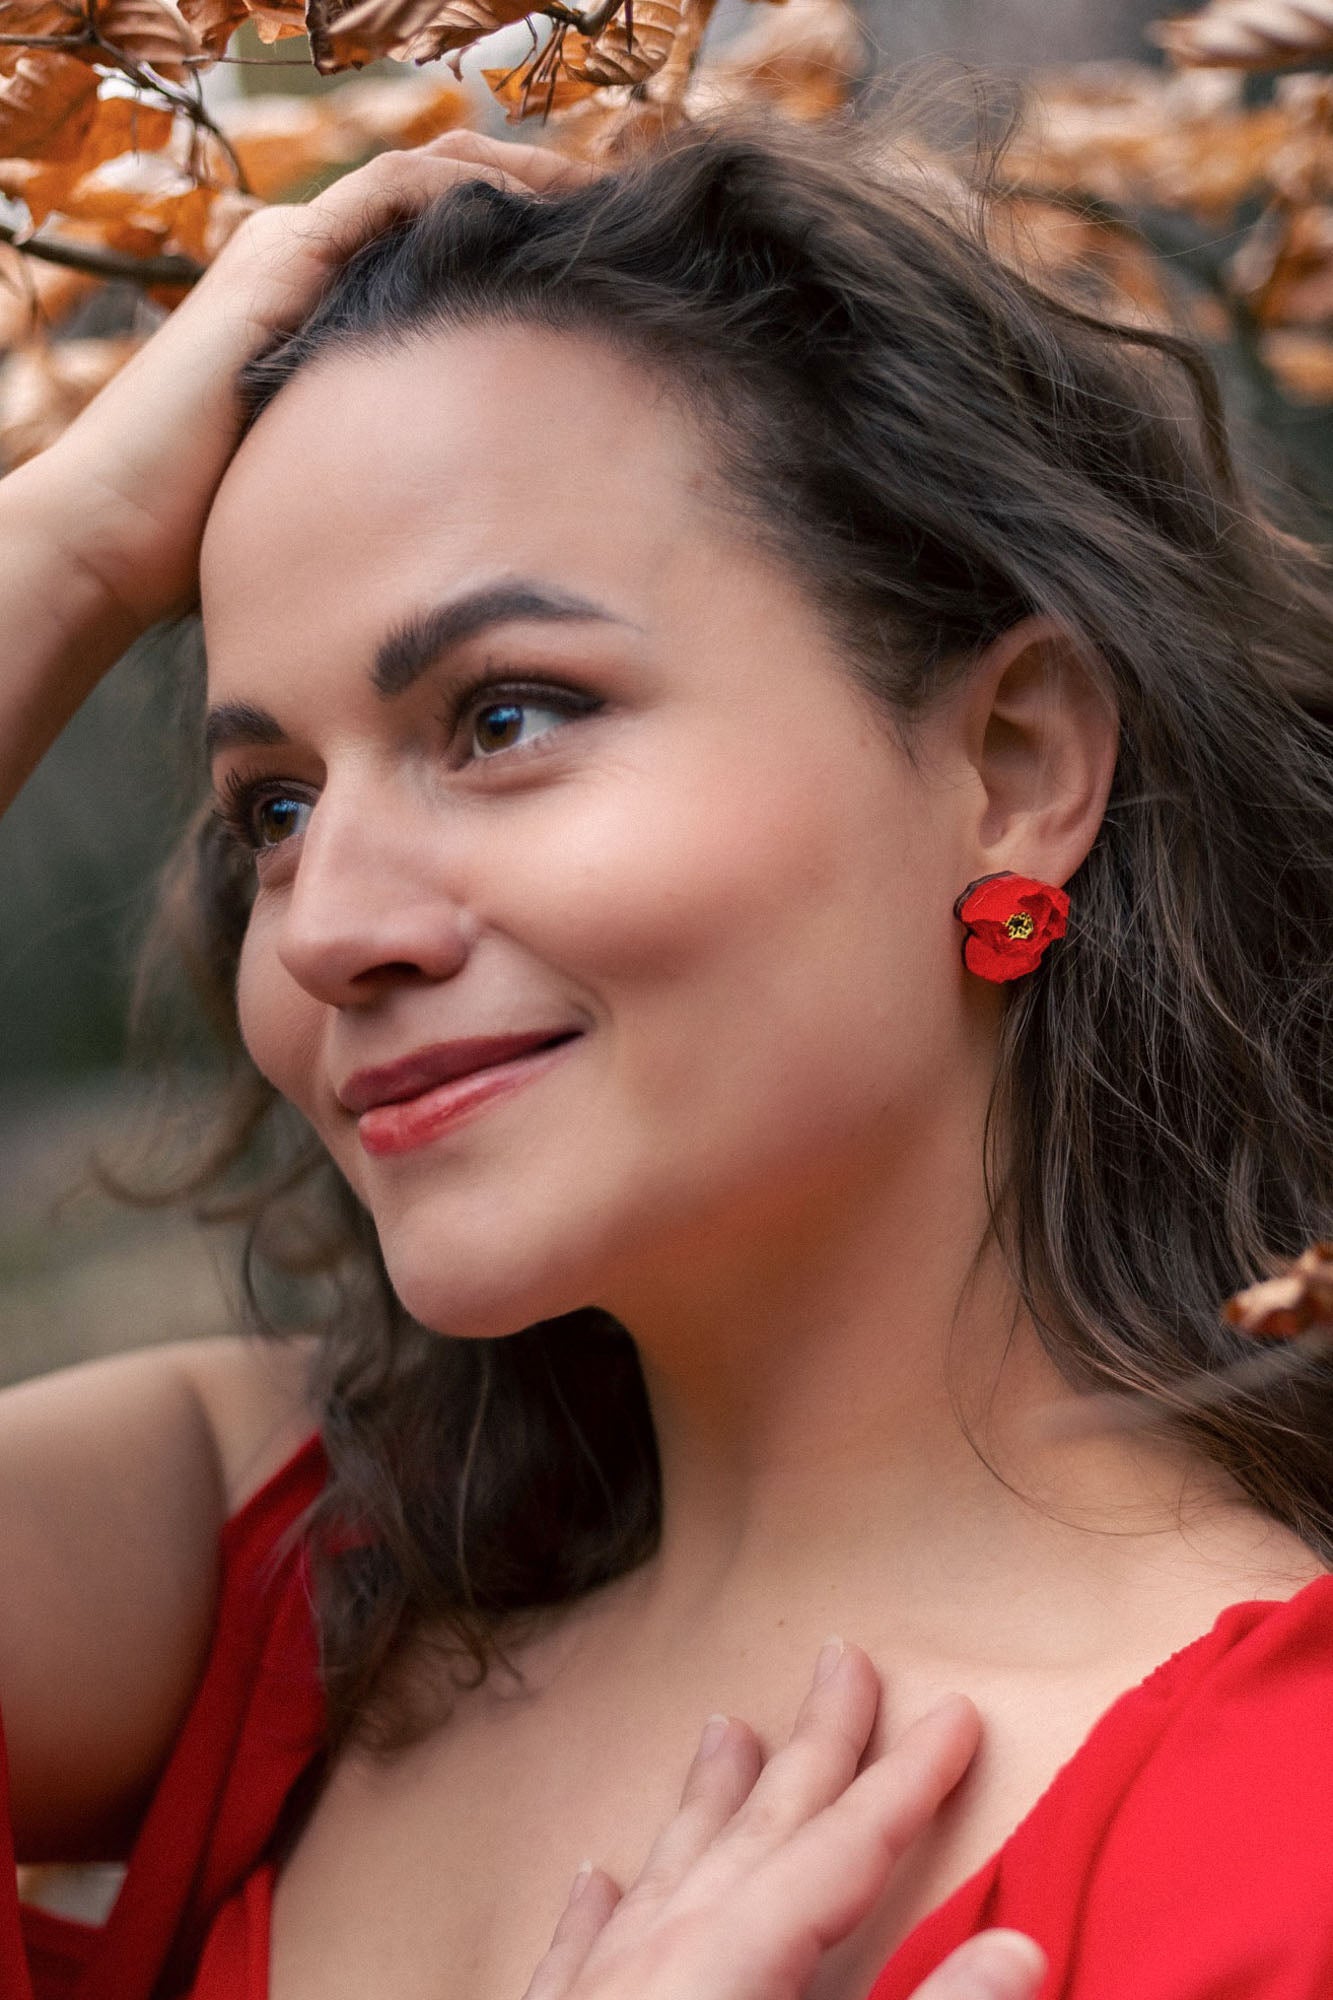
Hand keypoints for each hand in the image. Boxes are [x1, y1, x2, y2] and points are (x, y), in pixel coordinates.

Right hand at [17, 133, 588, 635]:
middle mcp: (313, 266)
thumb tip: (490, 528)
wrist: (122, 536)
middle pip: (447, 195)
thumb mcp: (348, 489)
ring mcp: (294, 253)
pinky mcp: (283, 258)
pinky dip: (465, 185)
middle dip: (537, 196)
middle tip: (620, 221)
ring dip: (518, 174)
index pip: (442, 243)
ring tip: (596, 196)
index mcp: (329, 312)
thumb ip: (405, 471)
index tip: (603, 274)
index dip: (524, 243)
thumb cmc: (224, 539)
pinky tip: (533, 210)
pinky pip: (390, 189)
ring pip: (429, 174)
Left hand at [522, 1643, 1043, 1999]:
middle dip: (811, 1748)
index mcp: (729, 1967)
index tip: (952, 1711)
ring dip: (703, 1802)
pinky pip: (573, 1957)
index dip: (904, 1781)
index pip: (839, 1851)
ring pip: (662, 1875)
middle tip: (843, 1659)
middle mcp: (653, 1961)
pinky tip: (593, 1877)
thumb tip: (1022, 1951)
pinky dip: (595, 1910)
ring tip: (725, 1728)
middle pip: (752, 1833)